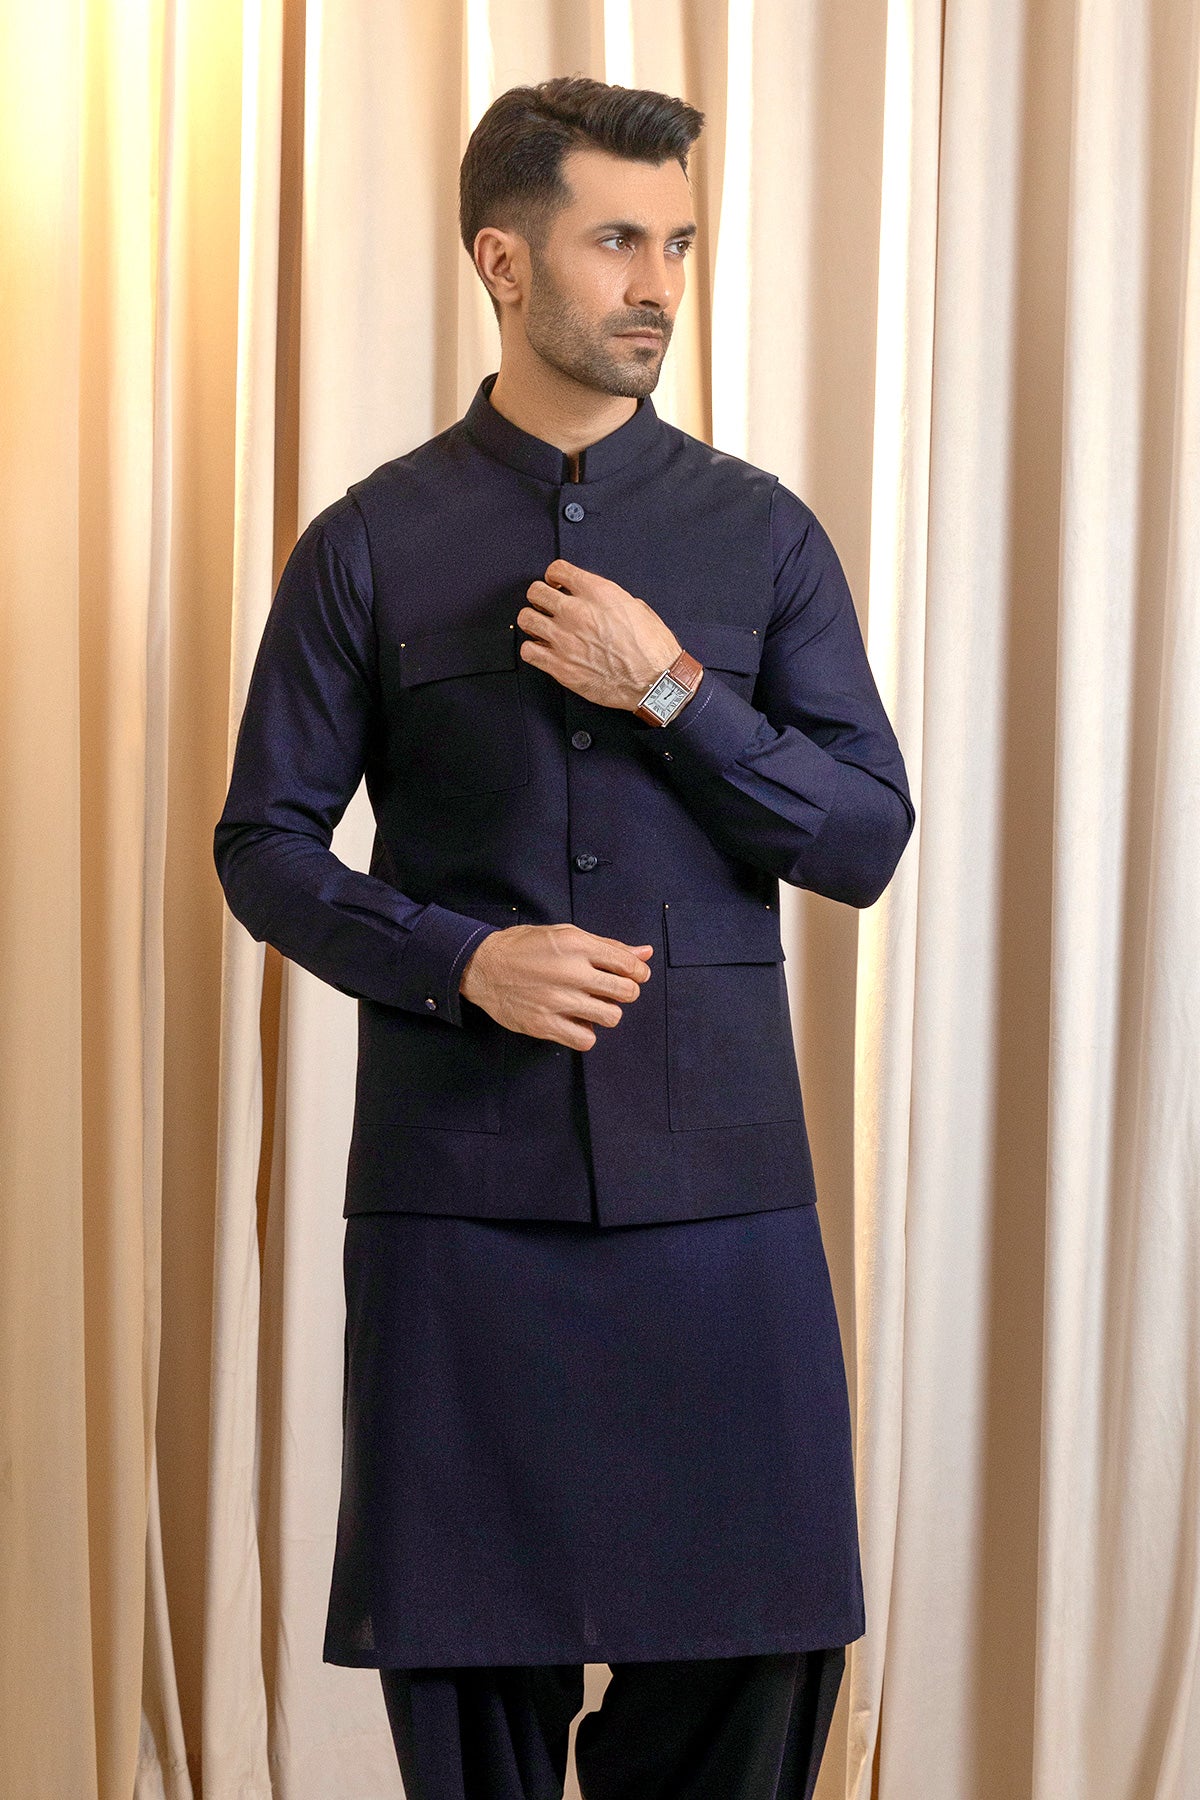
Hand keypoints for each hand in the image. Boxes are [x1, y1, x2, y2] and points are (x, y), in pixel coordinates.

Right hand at [459, 923, 653, 1049]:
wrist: (482, 967)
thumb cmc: (524, 947)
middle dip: (624, 991)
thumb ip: (607, 945)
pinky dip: (585, 1033)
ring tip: (591, 1006)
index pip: (628, 964)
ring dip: (606, 1012)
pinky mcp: (545, 1024)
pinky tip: (575, 1021)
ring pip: (611, 1017)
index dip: (638, 972)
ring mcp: (558, 1000)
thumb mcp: (565, 934)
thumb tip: (645, 952)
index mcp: (577, 945)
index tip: (633, 976)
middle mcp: (570, 972)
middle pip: (625, 992)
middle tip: (610, 990)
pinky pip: (586, 1040)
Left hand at [517, 558, 682, 710]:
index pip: (558, 569)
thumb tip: (598, 601)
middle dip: (540, 597)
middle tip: (546, 606)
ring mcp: (565, 639)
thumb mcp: (637, 608)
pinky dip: (533, 650)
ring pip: (526, 619)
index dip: (555, 576)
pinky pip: (528, 651)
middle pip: (536, 591)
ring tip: (541, 627)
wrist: (655, 682)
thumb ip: (610, 600)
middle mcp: (577, 612)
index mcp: (598, 593)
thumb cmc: (652, 648)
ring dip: (532, 621)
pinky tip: (543, 651)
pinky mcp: (560, 666)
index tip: (556, 584)